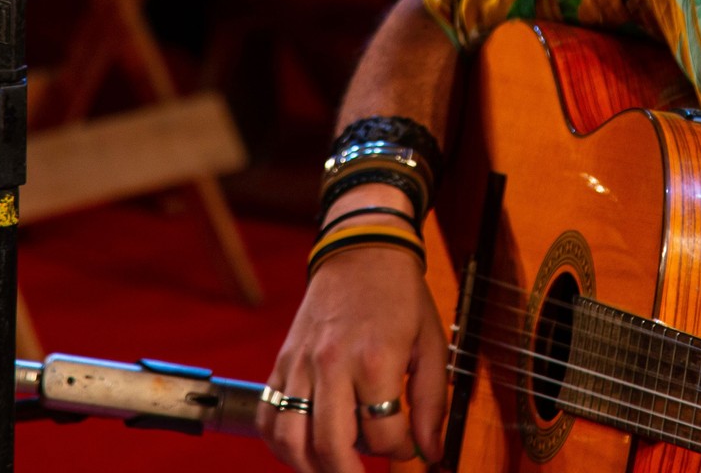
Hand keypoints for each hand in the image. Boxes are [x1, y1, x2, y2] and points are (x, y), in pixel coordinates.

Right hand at [260, 244, 447, 472]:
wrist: (362, 250)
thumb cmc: (400, 295)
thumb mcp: (431, 344)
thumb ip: (431, 403)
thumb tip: (431, 452)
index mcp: (375, 359)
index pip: (384, 435)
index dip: (402, 451)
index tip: (409, 446)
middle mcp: (333, 364)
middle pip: (332, 446)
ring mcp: (302, 364)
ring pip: (292, 438)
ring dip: (310, 467)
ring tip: (332, 470)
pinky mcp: (283, 362)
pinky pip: (269, 414)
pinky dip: (279, 443)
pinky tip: (301, 450)